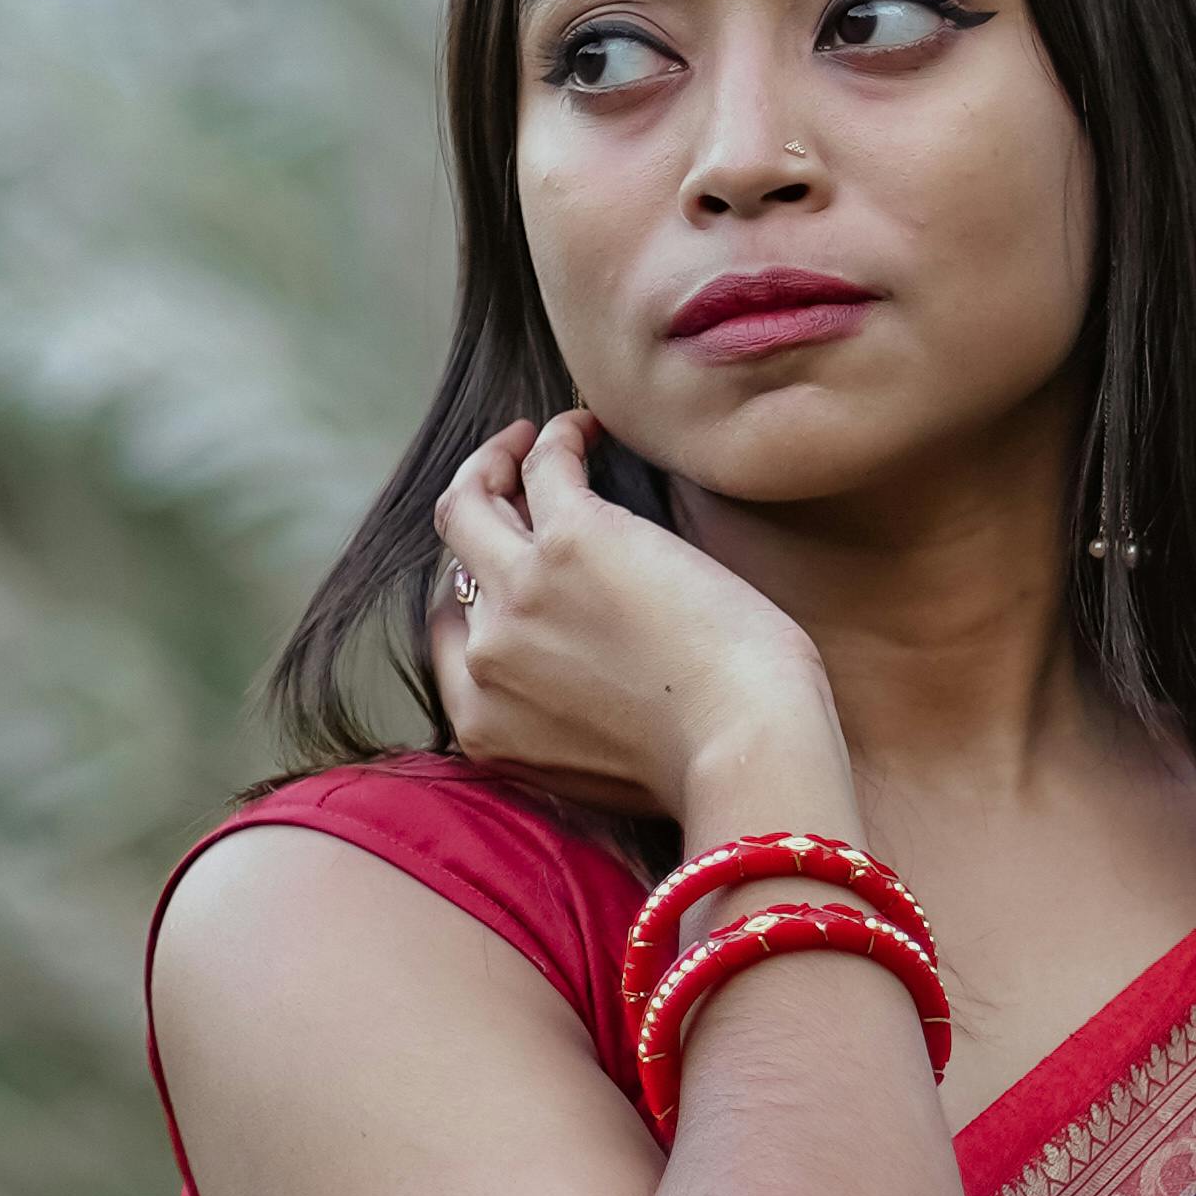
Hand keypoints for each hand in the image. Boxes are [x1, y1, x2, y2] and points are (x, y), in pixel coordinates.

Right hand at [427, 415, 846, 832]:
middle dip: (474, 513)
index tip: (512, 562)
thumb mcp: (595, 769)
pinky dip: (559, 437)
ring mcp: (519, 592)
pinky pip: (547, 464)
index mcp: (484, 724)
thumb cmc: (706, 764)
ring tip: (533, 438)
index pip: (453, 636)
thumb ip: (557, 728)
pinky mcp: (571, 539)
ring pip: (470, 502)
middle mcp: (484, 656)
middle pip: (455, 561)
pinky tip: (587, 426)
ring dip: (495, 460)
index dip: (477, 591)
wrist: (742, 748)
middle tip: (506, 478)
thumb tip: (578, 682)